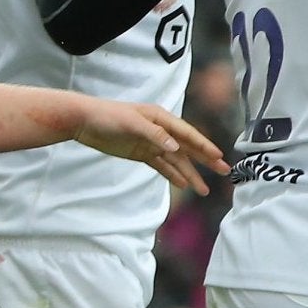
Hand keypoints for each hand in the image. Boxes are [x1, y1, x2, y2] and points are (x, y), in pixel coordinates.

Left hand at [73, 99, 227, 194]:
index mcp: (161, 119)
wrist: (83, 121)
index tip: (218, 156)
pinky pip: (162, 166)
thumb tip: (176, 148)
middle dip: (206, 160)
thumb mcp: (132, 123)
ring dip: (190, 174)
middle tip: (223, 171)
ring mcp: (152, 143)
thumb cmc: (107, 116)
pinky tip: (183, 185)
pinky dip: (173, 175)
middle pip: (188, 148)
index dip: (204, 145)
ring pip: (177, 161)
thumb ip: (155, 135)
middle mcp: (161, 131)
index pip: (188, 134)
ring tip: (204, 190)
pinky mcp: (142, 153)